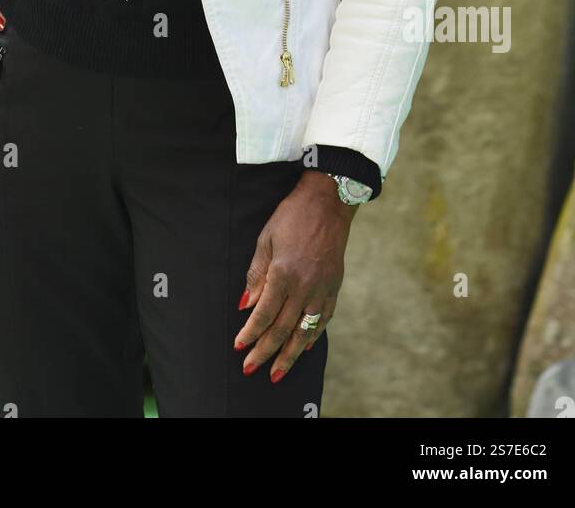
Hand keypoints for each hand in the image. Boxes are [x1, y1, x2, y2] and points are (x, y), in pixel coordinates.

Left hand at [234, 170, 355, 382]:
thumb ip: (256, 274)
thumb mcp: (266, 239)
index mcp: (283, 273)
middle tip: (251, 369)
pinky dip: (312, 335)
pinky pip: (323, 318)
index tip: (239, 347)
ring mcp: (322, 288)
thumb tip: (246, 304)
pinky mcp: (334, 286)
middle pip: (282, 328)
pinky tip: (304, 347)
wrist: (328, 202)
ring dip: (290, 354)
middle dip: (265, 352)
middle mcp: (304, 286)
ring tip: (278, 372)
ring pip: (304, 330)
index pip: (263, 314)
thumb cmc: (292, 216)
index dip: (250, 333)